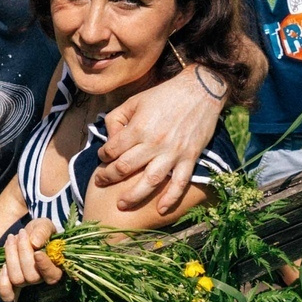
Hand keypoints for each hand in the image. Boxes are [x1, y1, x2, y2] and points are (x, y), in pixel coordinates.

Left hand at [0, 219, 61, 301]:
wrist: (25, 234)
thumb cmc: (39, 231)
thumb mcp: (44, 225)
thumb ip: (43, 231)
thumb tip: (35, 243)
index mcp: (55, 268)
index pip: (52, 276)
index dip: (45, 266)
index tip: (37, 252)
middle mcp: (41, 280)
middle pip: (32, 277)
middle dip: (24, 253)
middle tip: (22, 233)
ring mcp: (26, 283)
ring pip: (17, 279)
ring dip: (11, 256)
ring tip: (12, 238)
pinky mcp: (11, 284)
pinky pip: (6, 293)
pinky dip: (3, 279)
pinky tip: (3, 264)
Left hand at [91, 67, 226, 216]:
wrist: (200, 91)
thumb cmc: (163, 95)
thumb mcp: (134, 101)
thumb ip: (117, 119)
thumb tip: (110, 140)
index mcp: (138, 127)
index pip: (112, 150)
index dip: (103, 156)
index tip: (102, 157)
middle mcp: (154, 143)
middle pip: (125, 168)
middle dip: (108, 177)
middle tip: (101, 181)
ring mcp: (173, 152)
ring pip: (150, 181)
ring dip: (133, 196)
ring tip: (121, 204)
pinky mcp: (189, 158)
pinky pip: (180, 183)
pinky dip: (171, 199)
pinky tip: (161, 210)